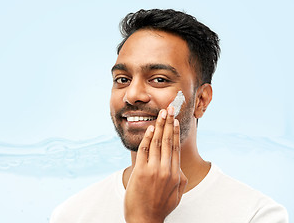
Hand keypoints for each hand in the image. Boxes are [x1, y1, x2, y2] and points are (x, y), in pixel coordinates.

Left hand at [124, 106, 187, 222]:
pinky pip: (144, 150)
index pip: (175, 147)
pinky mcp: (141, 172)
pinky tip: (150, 128)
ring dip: (159, 126)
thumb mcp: (177, 194)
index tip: (175, 120)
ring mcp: (153, 170)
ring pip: (157, 143)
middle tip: (169, 109)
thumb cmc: (160, 207)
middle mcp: (166, 170)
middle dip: (169, 123)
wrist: (145, 220)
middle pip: (167, 141)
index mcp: (176, 174)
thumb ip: (180, 178)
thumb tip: (178, 165)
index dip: (175, 132)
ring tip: (161, 114)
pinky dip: (147, 138)